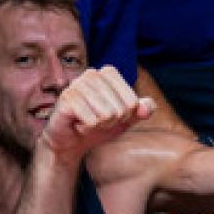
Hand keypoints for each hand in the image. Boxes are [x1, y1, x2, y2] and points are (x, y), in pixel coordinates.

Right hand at [41, 66, 155, 161]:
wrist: (71, 140)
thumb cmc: (100, 124)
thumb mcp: (127, 118)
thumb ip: (143, 110)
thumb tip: (147, 108)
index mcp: (108, 73)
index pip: (133, 102)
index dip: (126, 115)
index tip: (112, 115)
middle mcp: (92, 74)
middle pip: (121, 109)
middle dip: (112, 121)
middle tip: (98, 120)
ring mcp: (77, 84)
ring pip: (107, 114)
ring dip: (100, 125)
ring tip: (89, 121)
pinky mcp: (66, 98)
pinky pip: (92, 120)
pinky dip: (88, 128)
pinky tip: (78, 123)